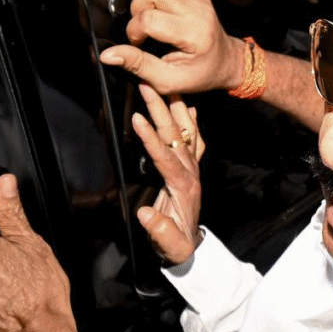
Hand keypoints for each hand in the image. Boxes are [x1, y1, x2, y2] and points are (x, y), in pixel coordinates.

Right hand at [99, 0, 246, 94]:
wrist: (226, 61)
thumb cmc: (199, 74)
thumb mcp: (169, 81)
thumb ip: (138, 66)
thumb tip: (107, 55)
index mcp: (193, 34)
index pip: (150, 19)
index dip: (134, 31)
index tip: (139, 42)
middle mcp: (198, 10)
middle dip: (138, 6)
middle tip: (143, 24)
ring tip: (150, 10)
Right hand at [133, 84, 205, 263]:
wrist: (190, 247)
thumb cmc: (175, 245)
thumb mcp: (168, 244)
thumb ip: (159, 230)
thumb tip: (146, 215)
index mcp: (182, 188)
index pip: (166, 158)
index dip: (151, 139)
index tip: (138, 119)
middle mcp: (191, 174)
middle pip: (177, 136)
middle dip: (161, 110)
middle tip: (147, 87)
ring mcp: (193, 169)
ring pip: (186, 132)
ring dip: (175, 108)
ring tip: (165, 84)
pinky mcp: (191, 168)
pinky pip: (194, 140)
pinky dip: (190, 120)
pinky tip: (186, 105)